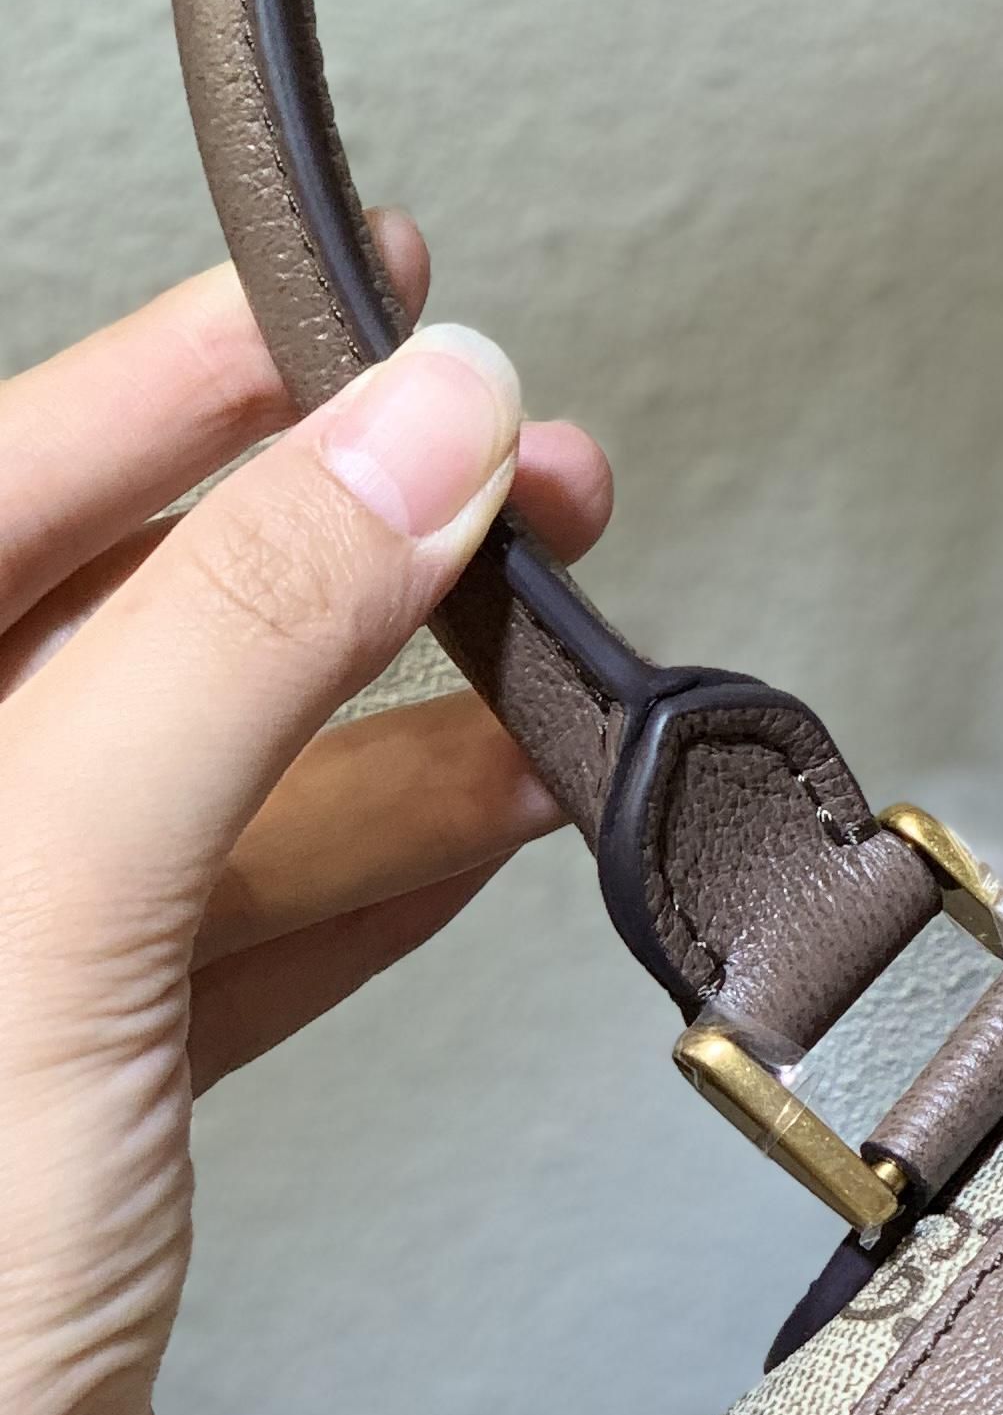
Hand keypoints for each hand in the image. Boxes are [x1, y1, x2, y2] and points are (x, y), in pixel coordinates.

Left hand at [0, 215, 604, 1414]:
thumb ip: (226, 643)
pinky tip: (489, 796)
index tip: (345, 289)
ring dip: (375, 691)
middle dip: (306, 524)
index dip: (160, 376)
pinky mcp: (62, 1126)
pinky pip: (232, 923)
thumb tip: (396, 430)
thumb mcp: (47, 916)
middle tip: (490, 454)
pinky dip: (376, 851)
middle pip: (85, 619)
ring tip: (542, 620)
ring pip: (181, 771)